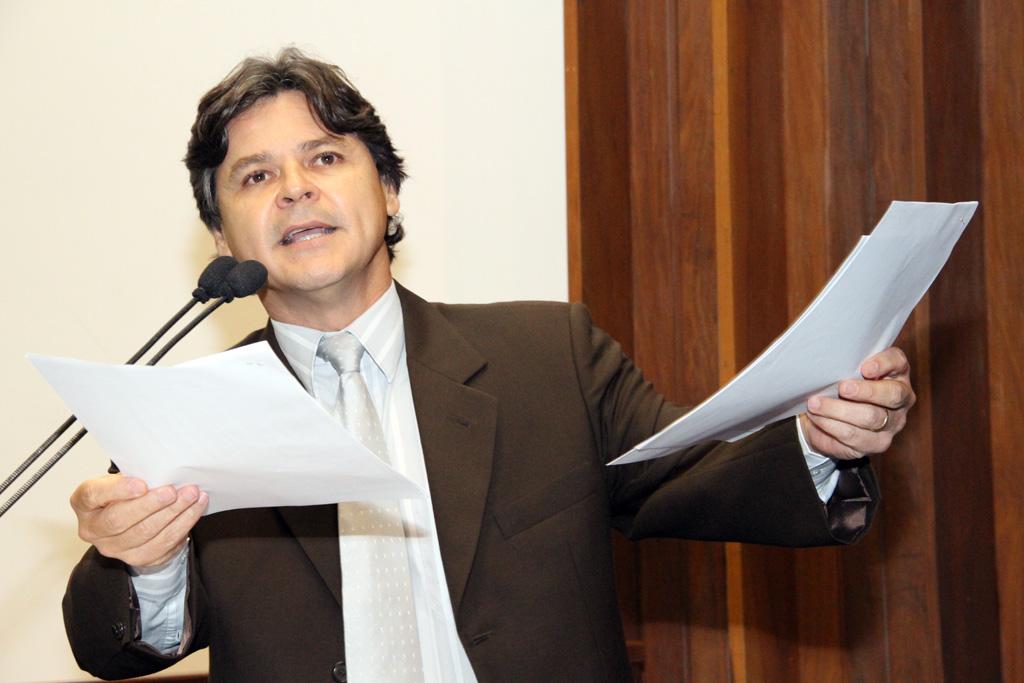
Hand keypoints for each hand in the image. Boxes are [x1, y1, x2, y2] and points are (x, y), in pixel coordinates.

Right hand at [70, 474, 207, 567]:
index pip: (93, 495)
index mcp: (84, 503)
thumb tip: (162, 470)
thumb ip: (135, 474)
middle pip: (119, 520)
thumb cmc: (127, 492)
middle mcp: (93, 529)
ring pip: (145, 534)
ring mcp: (114, 548)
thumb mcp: (124, 477)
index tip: (142, 484)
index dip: (117, 490)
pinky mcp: (136, 558)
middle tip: (174, 491)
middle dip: (151, 504)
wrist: (134, 518)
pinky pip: (162, 545)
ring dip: (173, 514)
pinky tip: (194, 510)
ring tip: (192, 496)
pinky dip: (182, 526)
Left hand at [799, 346, 915, 459]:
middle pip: (892, 394)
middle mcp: (901, 397)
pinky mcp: (878, 443)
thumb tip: (826, 355)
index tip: (865, 368)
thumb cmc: (834, 386)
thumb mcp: (839, 370)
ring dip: (839, 410)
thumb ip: (841, 361)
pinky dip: (833, 426)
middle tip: (842, 388)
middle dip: (865, 391)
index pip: (897, 362)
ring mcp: (892, 423)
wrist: (822, 417)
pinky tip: (818, 419)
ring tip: (815, 404)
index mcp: (895, 372)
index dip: (884, 364)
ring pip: (871, 417)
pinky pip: (856, 436)